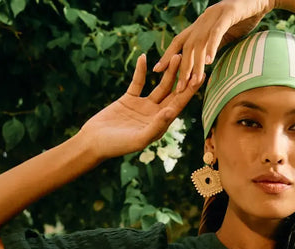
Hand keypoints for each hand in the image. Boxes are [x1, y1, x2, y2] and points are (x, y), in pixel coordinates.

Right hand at [77, 52, 198, 161]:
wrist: (93, 142)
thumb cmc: (116, 146)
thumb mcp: (138, 138)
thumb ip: (156, 126)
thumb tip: (172, 111)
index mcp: (160, 126)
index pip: (178, 106)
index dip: (189, 92)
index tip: (200, 77)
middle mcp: (154, 116)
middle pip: (172, 94)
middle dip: (183, 78)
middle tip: (193, 61)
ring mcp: (142, 107)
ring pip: (159, 86)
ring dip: (167, 72)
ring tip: (176, 56)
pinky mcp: (129, 100)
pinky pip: (137, 82)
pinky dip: (140, 71)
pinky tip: (144, 57)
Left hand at [154, 0, 276, 92]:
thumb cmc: (243, 18)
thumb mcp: (224, 35)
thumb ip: (213, 46)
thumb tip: (206, 64)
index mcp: (199, 24)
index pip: (179, 41)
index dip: (167, 55)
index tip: (157, 70)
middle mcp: (203, 20)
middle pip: (187, 46)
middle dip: (182, 68)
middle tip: (178, 88)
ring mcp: (214, 16)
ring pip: (200, 42)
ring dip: (196, 64)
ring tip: (194, 82)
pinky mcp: (228, 14)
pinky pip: (216, 33)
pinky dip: (211, 47)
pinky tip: (209, 62)